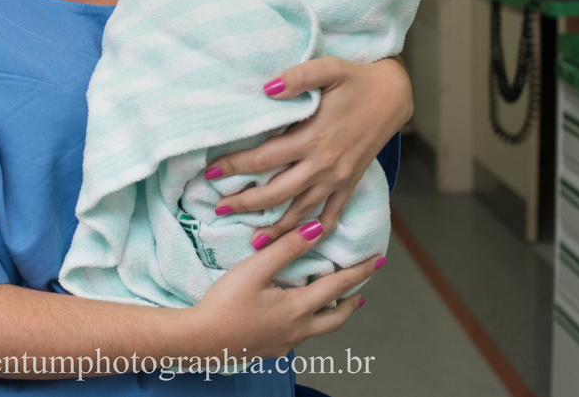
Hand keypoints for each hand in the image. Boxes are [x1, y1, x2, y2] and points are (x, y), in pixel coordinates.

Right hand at [189, 221, 378, 358]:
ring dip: (331, 313)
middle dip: (352, 301)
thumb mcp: (255, 268)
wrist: (201, 340)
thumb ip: (287, 248)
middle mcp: (298, 330)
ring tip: (334, 302)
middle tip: (361, 289)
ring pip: (320, 330)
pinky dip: (309, 322)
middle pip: (337, 317)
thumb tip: (317, 229)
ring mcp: (285, 343)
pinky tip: (296, 315)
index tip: (378, 261)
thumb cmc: (225, 302)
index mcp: (299, 308)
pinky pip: (300, 336)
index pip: (338, 286)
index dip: (360, 272)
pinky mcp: (270, 350)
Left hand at [205, 56, 411, 245]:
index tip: (211, 173)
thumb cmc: (357, 80)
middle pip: (276, 193)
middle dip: (245, 203)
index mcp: (313, 137)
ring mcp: (337, 178)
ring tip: (252, 240)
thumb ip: (299, 77)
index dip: (234, 167)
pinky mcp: (350, 184)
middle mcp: (323, 164)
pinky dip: (314, 233)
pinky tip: (299, 243)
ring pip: (301, 210)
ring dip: (275, 227)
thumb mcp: (329, 68)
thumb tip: (267, 88)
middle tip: (218, 209)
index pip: (264, 159)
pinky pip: (332, 215)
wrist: (394, 96)